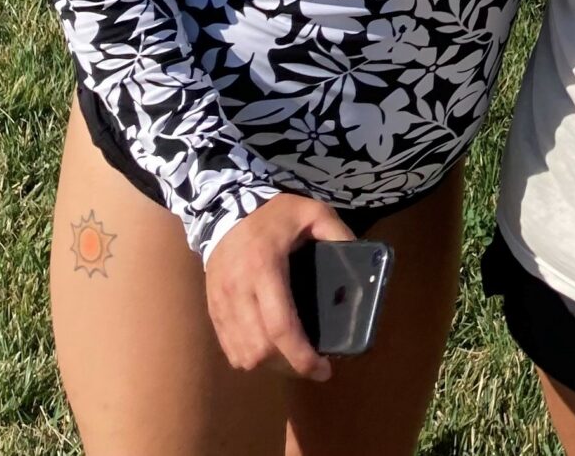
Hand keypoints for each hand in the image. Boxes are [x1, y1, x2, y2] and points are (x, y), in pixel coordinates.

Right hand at [204, 193, 353, 380]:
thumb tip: (362, 267)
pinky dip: (248, 356)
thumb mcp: (313, 212)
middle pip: (261, 348)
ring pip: (243, 353)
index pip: (281, 327)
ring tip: (291, 357)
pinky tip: (267, 350)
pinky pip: (228, 347)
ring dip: (269, 364)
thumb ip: (338, 234)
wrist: (224, 206)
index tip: (324, 369)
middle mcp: (239, 290)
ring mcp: (221, 302)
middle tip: (312, 362)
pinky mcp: (212, 308)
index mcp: (265, 268)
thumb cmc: (273, 213)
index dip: (302, 356)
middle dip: (289, 364)